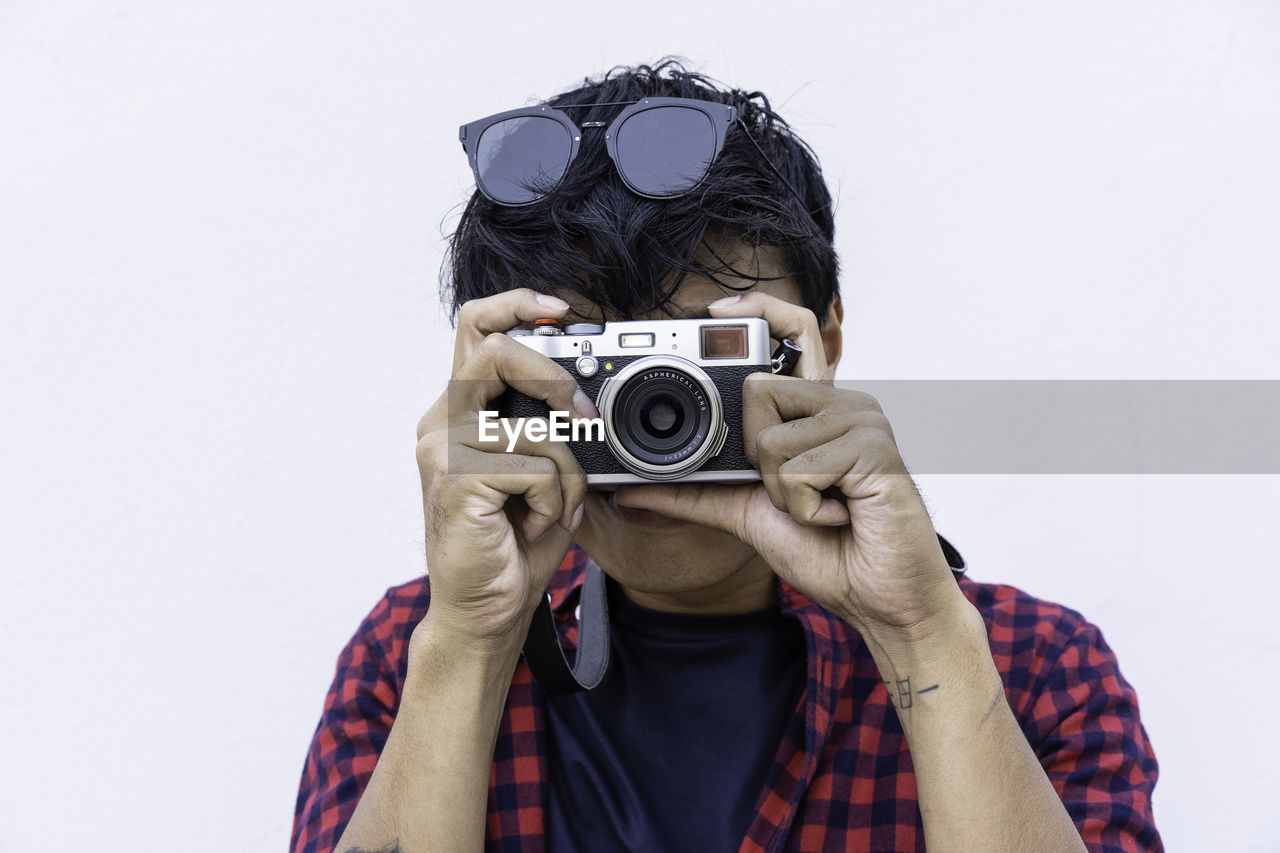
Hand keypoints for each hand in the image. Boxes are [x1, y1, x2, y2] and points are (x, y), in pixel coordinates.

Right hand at [414, 289, 596, 643]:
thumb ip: (552, 426)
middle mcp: (441, 422)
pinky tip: (536, 525)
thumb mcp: (543, 472)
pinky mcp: (455, 481)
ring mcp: (442, 451)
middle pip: (496, 348)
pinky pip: (534, 468)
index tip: (564, 310)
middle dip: (556, 377)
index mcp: (460, 412)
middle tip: (586, 418)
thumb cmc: (514, 543)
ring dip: (567, 472)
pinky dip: (556, 500)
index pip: (476, 327)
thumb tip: (591, 394)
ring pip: (533, 424)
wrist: (485, 611)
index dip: (518, 304)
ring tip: (556, 507)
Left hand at [613, 293, 960, 637]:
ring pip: (771, 439)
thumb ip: (695, 494)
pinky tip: (841, 516)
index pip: (794, 329)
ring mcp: (863, 420)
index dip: (758, 309)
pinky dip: (805, 508)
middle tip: (798, 491)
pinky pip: (798, 469)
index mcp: (819, 408)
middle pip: (758, 389)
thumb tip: (629, 492)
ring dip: (783, 494)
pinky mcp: (875, 448)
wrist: (882, 600)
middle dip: (758, 459)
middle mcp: (844, 402)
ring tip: (824, 508)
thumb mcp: (747, 515)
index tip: (713, 310)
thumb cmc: (830, 552)